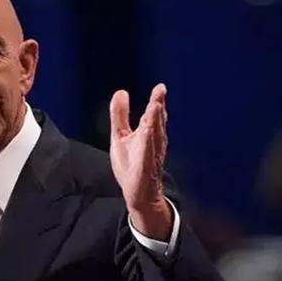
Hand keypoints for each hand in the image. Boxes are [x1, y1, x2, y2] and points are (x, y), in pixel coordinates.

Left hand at [109, 83, 171, 240]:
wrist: (137, 193)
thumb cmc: (132, 164)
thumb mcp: (120, 135)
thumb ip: (120, 115)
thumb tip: (121, 92)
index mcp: (148, 133)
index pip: (153, 114)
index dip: (156, 101)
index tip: (160, 87)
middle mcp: (153, 142)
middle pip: (156, 121)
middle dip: (158, 106)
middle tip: (161, 90)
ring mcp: (151, 154)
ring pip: (154, 135)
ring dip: (156, 121)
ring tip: (156, 106)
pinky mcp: (146, 167)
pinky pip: (148, 153)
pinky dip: (149, 143)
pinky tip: (148, 132)